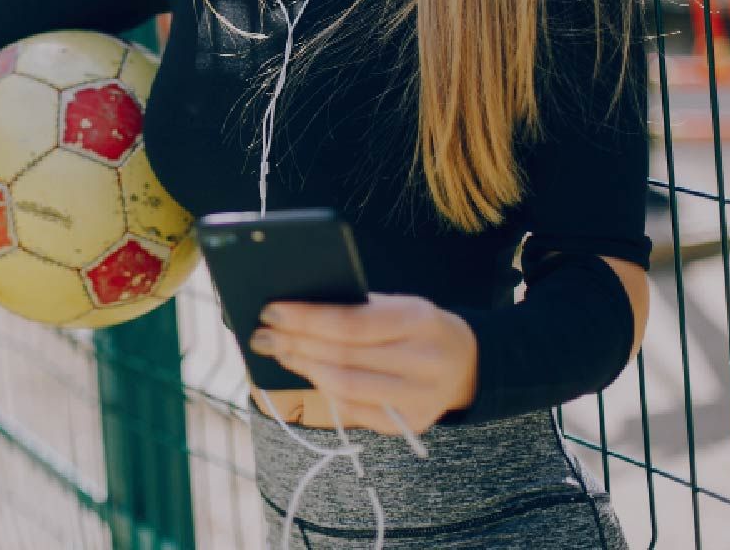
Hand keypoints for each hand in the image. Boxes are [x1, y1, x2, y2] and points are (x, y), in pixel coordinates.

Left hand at [250, 293, 477, 436]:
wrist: (466, 362)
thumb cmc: (418, 326)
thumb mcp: (401, 304)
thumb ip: (359, 308)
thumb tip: (297, 309)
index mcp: (419, 319)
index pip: (352, 322)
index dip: (308, 318)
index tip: (272, 310)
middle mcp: (423, 361)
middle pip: (344, 356)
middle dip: (296, 343)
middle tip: (263, 334)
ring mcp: (419, 398)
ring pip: (346, 387)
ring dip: (304, 368)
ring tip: (279, 351)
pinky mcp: (410, 424)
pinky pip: (355, 411)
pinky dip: (326, 391)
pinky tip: (307, 374)